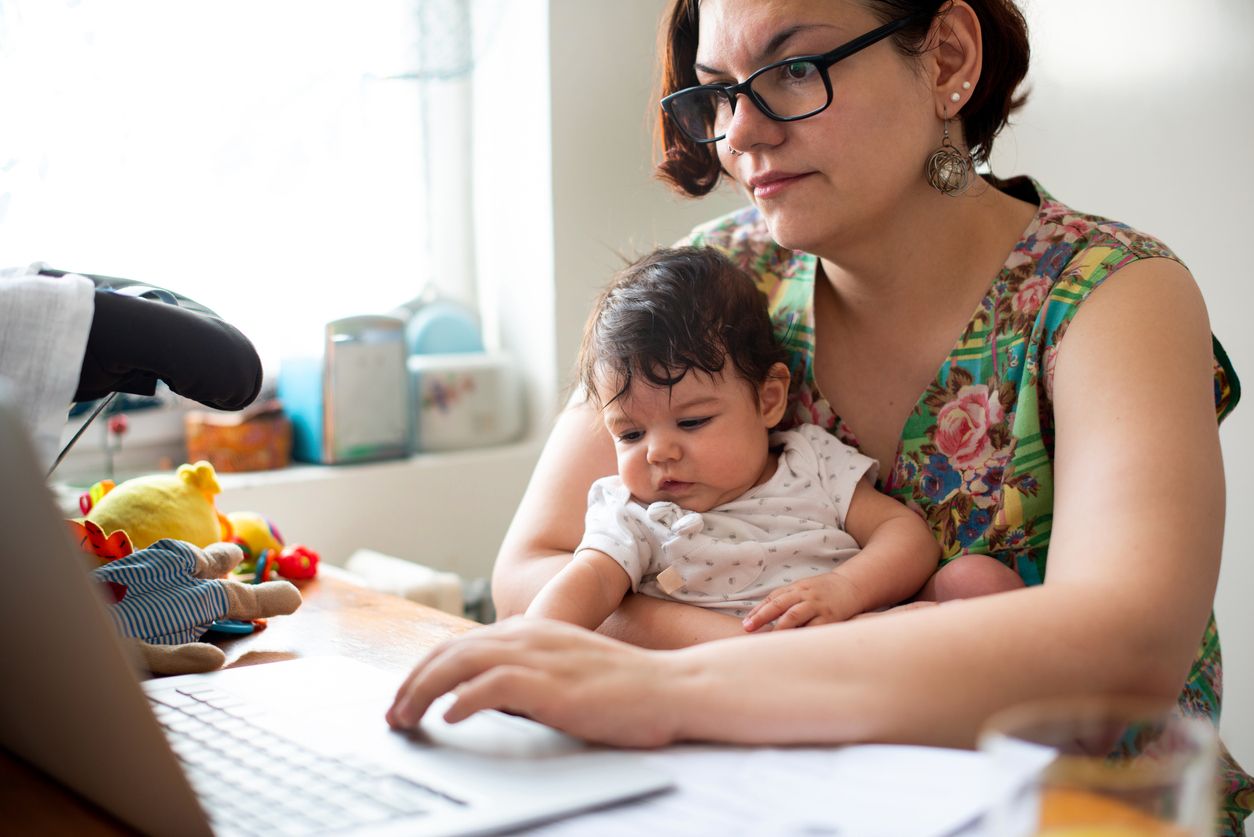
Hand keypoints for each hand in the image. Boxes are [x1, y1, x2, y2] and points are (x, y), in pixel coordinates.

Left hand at [387, 617, 680, 747]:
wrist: (671, 688)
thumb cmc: (625, 689)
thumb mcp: (566, 673)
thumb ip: (529, 676)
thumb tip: (486, 698)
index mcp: (531, 631)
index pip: (461, 644)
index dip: (426, 669)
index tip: (406, 697)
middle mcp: (529, 635)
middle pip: (450, 651)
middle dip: (412, 682)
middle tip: (392, 714)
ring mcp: (538, 657)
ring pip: (459, 664)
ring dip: (423, 692)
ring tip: (404, 719)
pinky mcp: (549, 684)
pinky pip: (489, 687)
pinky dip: (461, 701)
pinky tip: (448, 719)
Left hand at [742, 572, 864, 631]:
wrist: (852, 586)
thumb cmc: (823, 592)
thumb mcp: (803, 590)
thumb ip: (787, 601)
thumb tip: (763, 617)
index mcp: (796, 588)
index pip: (772, 599)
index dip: (758, 610)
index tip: (746, 623)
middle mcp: (804, 595)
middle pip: (779, 604)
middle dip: (762, 616)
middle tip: (747, 628)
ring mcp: (817, 605)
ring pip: (794, 615)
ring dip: (779, 627)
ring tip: (767, 640)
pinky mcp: (830, 617)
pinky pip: (813, 627)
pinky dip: (802, 635)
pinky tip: (792, 644)